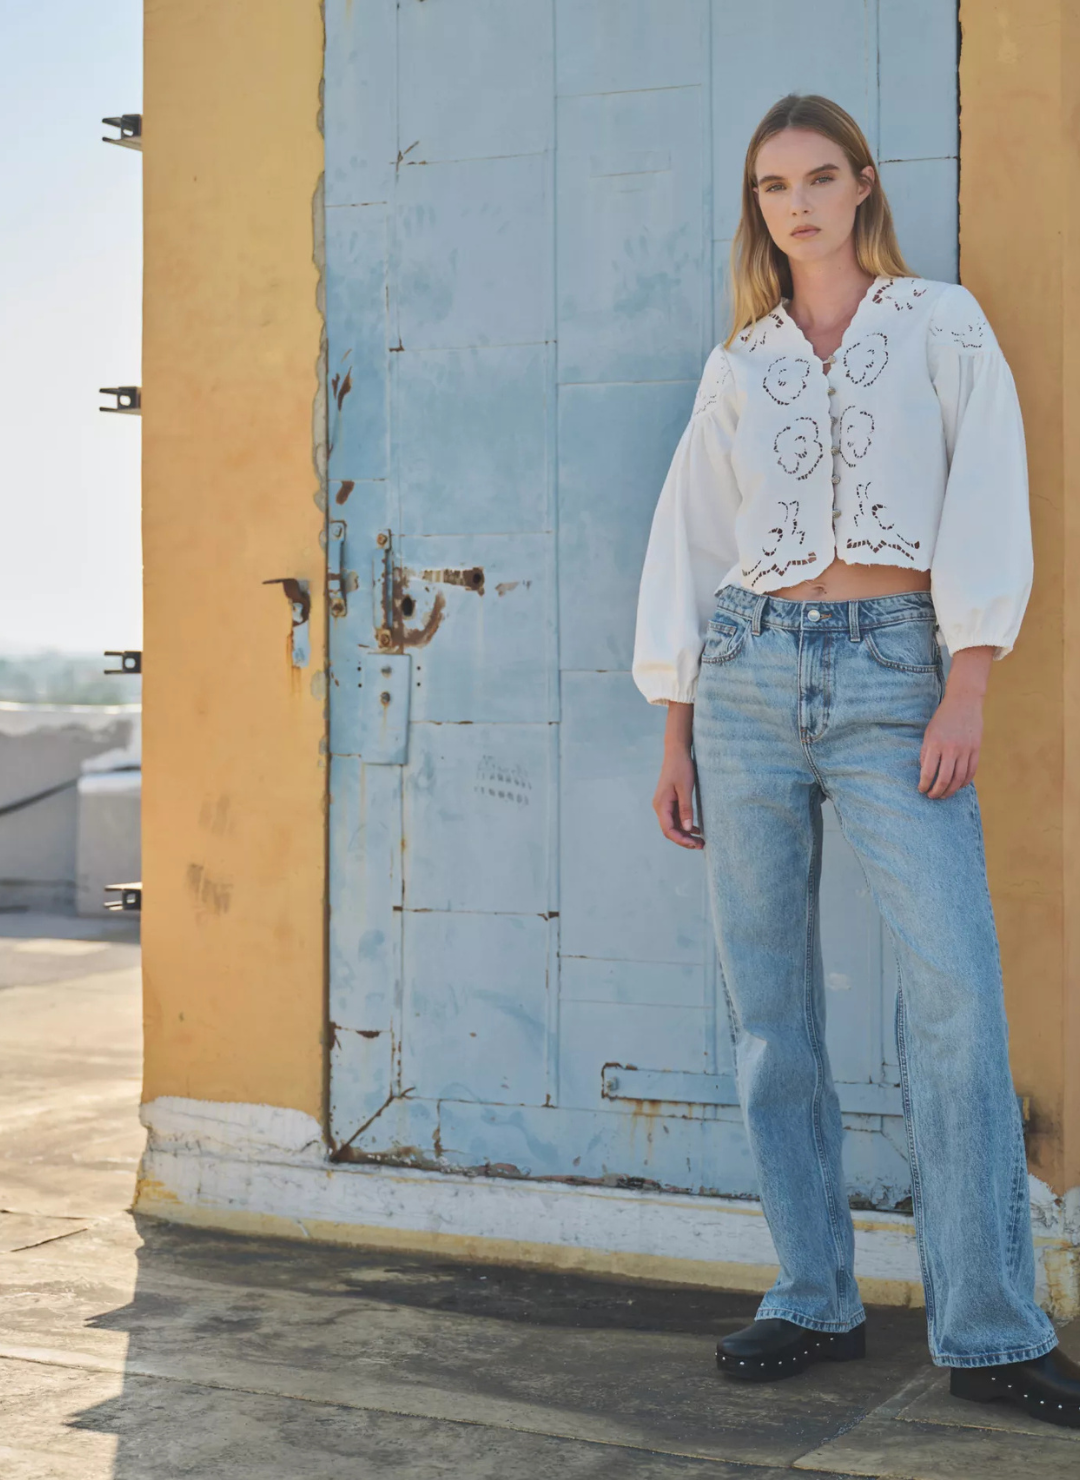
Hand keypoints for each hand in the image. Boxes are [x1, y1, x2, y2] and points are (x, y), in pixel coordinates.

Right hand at [653, 702, 703, 847]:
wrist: (676, 752)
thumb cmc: (681, 768)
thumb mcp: (686, 788)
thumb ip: (686, 809)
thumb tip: (687, 829)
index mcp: (661, 804)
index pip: (668, 829)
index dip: (681, 840)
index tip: (695, 844)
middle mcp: (660, 806)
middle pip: (670, 830)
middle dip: (684, 840)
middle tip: (701, 845)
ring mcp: (664, 804)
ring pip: (674, 825)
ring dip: (686, 834)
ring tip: (701, 840)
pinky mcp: (670, 801)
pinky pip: (676, 818)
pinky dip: (685, 825)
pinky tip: (697, 829)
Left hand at [918, 646, 992, 799]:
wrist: (964, 702)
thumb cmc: (942, 719)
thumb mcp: (929, 734)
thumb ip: (926, 753)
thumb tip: (925, 773)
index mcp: (935, 744)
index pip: (928, 772)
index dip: (924, 785)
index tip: (921, 789)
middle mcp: (951, 748)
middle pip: (944, 779)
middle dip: (936, 792)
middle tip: (931, 796)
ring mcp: (965, 749)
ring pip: (959, 778)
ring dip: (950, 790)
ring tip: (943, 795)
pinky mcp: (976, 749)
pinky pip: (971, 772)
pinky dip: (964, 782)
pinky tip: (957, 786)